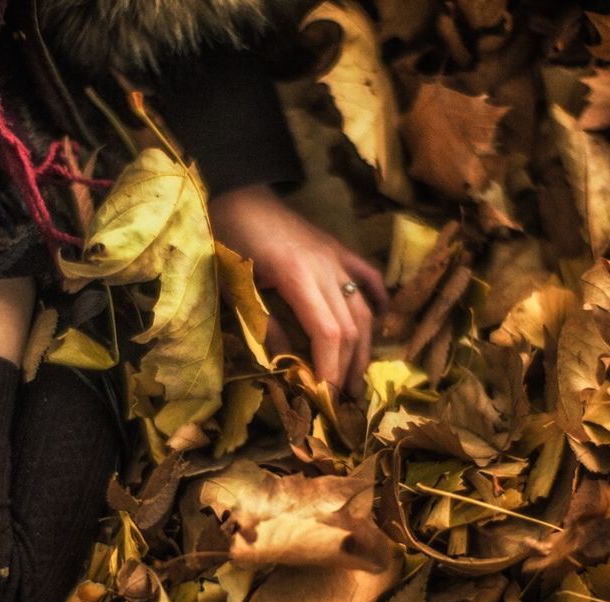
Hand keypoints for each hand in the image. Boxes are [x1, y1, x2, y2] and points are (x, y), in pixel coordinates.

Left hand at [208, 184, 386, 395]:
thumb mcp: (237, 287)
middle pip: (351, 326)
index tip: (327, 399)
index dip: (332, 369)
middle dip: (349, 367)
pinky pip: (368, 278)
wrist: (236, 192)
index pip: (328, 333)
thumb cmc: (227, 238)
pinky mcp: (338, 249)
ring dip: (364, 347)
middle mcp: (326, 266)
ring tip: (357, 378)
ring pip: (364, 308)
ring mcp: (336, 256)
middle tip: (342, 401)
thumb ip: (264, 325)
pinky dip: (377, 301)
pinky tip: (382, 323)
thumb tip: (285, 366)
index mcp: (297, 275)